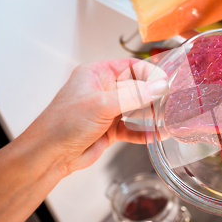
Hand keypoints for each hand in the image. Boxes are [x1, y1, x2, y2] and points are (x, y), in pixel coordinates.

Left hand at [24, 58, 167, 175]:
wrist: (50, 155)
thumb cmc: (63, 123)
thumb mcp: (102, 104)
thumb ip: (134, 96)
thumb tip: (159, 86)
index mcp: (97, 74)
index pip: (131, 66)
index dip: (150, 73)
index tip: (165, 82)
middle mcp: (104, 90)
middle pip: (138, 88)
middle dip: (154, 96)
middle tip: (171, 102)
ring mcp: (108, 110)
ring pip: (138, 109)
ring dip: (151, 115)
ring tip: (168, 119)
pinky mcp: (112, 129)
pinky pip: (134, 128)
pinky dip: (145, 132)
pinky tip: (157, 134)